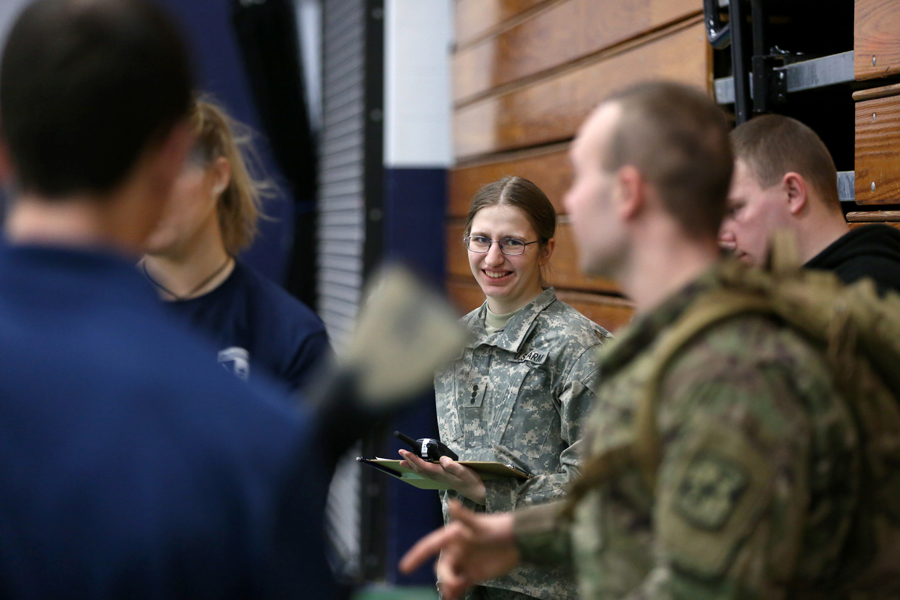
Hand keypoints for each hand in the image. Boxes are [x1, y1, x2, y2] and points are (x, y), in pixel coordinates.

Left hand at [399, 450, 486, 504]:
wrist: (475, 491)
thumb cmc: (471, 480)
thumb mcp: (464, 471)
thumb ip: (453, 466)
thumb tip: (442, 459)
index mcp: (441, 473)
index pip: (423, 465)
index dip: (413, 459)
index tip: (405, 452)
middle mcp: (437, 476)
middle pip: (420, 468)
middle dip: (410, 460)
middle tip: (401, 452)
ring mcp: (439, 478)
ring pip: (422, 471)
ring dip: (412, 465)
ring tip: (403, 461)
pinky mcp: (442, 478)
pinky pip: (426, 473)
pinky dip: (419, 468)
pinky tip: (418, 467)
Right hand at [400, 500, 518, 599]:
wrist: (518, 541)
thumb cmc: (497, 528)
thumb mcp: (480, 524)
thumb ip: (464, 517)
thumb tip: (452, 503)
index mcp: (452, 536)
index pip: (430, 546)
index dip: (416, 556)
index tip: (404, 568)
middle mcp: (455, 550)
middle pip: (441, 567)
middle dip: (444, 576)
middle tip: (454, 584)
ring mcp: (464, 563)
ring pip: (448, 578)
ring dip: (448, 586)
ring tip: (456, 592)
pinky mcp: (474, 575)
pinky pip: (459, 586)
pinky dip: (455, 593)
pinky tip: (455, 598)